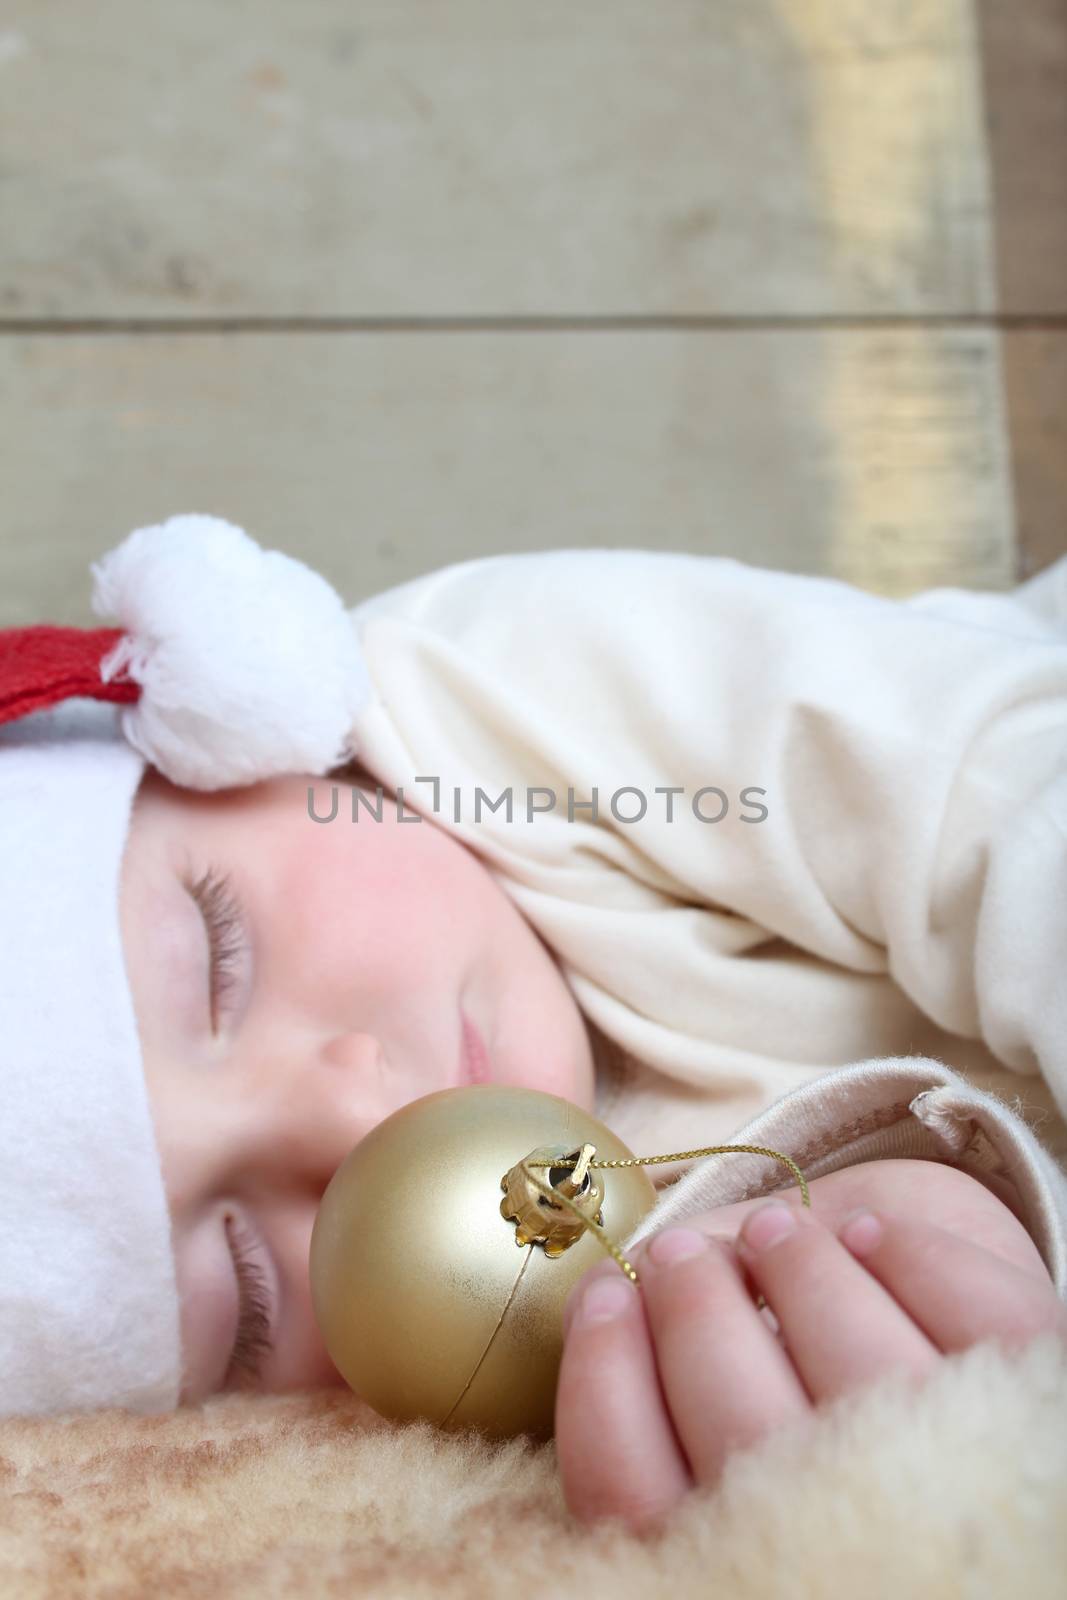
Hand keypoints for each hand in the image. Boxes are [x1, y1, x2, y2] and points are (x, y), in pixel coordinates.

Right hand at [555, 1180, 1066, 1536]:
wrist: (990, 1483)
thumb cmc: (840, 1460)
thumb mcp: (735, 1469)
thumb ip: (677, 1410)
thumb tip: (619, 1295)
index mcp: (754, 1576)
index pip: (633, 1489)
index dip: (603, 1378)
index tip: (602, 1294)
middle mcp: (852, 1556)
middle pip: (740, 1421)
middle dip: (694, 1310)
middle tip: (677, 1254)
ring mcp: (958, 1488)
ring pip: (860, 1365)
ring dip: (798, 1269)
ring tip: (771, 1230)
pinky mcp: (1044, 1423)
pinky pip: (981, 1322)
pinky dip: (912, 1258)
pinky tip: (863, 1236)